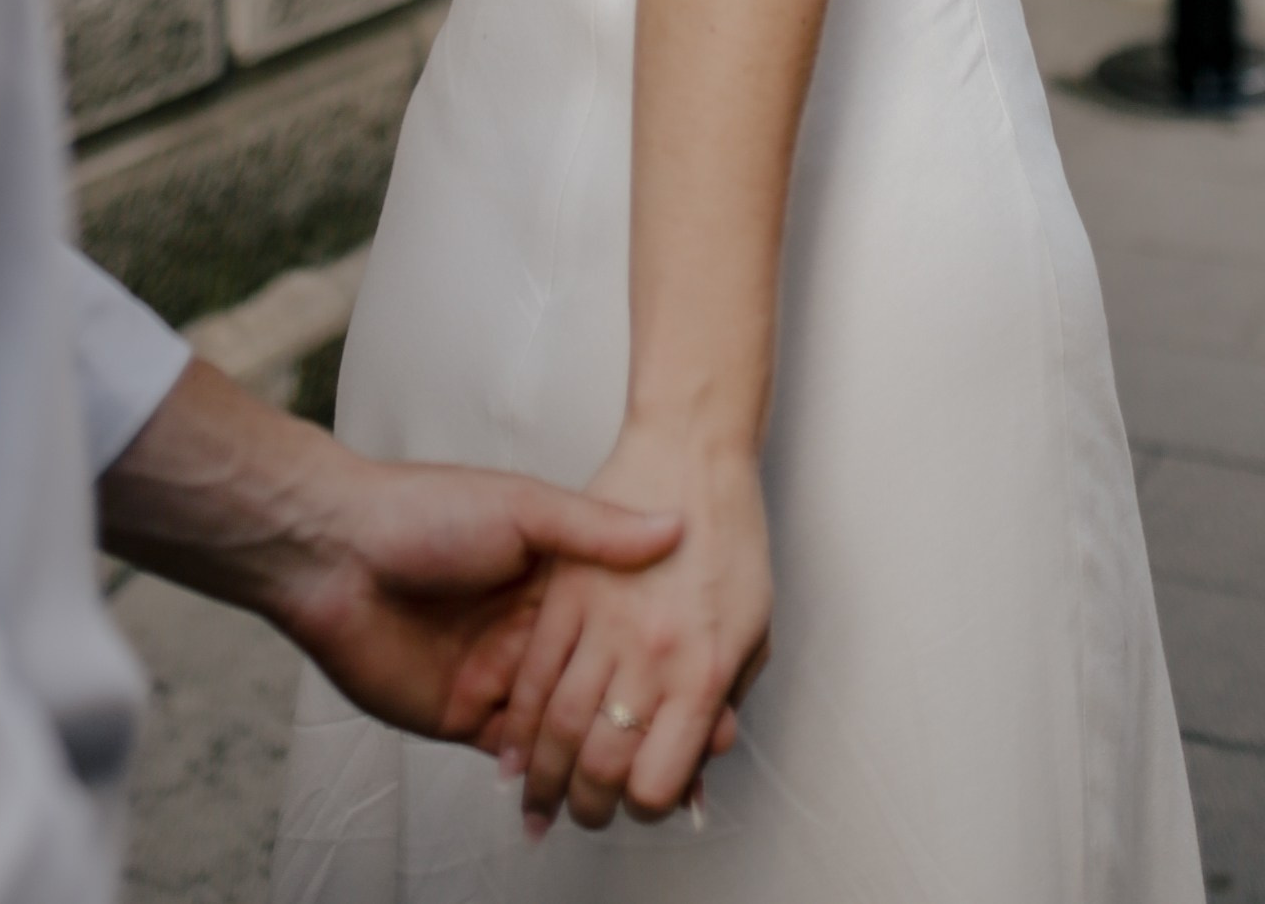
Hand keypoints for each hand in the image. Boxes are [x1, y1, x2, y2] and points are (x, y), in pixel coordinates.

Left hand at [97, 361, 680, 745]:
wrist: (335, 550)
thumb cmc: (425, 511)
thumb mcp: (522, 508)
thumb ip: (595, 529)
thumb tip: (672, 524)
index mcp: (551, 577)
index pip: (621, 626)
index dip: (663, 656)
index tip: (716, 680)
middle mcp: (531, 630)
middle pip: (601, 683)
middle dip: (648, 714)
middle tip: (705, 743)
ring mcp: (499, 676)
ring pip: (566, 727)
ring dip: (605, 751)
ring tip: (660, 778)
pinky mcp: (465, 717)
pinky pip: (517, 756)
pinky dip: (550, 775)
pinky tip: (589, 789)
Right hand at [497, 421, 770, 835]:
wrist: (692, 449)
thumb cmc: (732, 535)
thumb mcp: (753, 626)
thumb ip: (724, 702)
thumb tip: (698, 766)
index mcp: (702, 670)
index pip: (658, 779)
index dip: (642, 807)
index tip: (635, 804)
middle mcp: (651, 656)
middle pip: (602, 763)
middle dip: (585, 804)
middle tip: (577, 815)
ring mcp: (603, 623)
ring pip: (559, 726)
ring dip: (542, 774)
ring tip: (536, 799)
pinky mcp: (565, 591)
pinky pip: (533, 671)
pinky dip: (518, 719)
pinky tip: (511, 748)